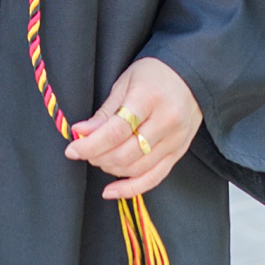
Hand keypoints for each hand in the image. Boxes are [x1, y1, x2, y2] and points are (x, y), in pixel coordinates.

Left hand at [63, 56, 201, 200]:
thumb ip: (105, 112)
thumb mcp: (126, 83)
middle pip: (126, 153)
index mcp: (151, 97)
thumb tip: (81, 134)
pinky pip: (154, 178)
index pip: (117, 131)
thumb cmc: (155, 74)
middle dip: (98, 157)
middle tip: (85, 151)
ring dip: (111, 169)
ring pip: (137, 168)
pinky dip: (131, 188)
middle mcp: (167, 120)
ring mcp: (176, 139)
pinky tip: (111, 190)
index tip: (72, 150)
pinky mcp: (179, 152)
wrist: (192, 74)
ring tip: (99, 158)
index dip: (91, 145)